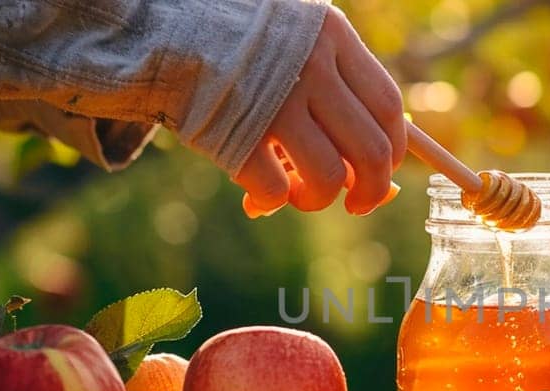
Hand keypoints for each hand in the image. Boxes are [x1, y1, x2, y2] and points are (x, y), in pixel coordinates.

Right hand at [235, 8, 404, 216]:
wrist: (156, 27)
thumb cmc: (230, 37)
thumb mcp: (292, 35)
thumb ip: (330, 82)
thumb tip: (364, 164)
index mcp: (332, 36)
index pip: (388, 105)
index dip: (393, 149)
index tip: (383, 170)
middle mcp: (311, 67)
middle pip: (371, 149)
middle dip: (370, 190)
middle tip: (357, 204)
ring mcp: (275, 101)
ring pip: (327, 177)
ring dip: (318, 200)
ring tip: (300, 196)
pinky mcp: (236, 133)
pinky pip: (274, 188)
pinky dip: (273, 199)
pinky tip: (261, 191)